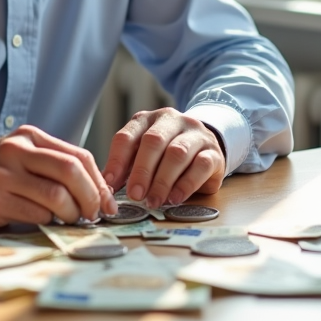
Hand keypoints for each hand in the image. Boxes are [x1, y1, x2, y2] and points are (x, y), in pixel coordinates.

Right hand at [0, 125, 118, 230]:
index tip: (107, 202)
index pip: (78, 156)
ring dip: (71, 214)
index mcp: (29, 137)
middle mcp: (15, 151)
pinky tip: (48, 222)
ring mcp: (2, 175)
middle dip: (90, 197)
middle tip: (94, 214)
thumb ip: (56, 165)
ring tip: (71, 219)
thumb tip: (99, 190)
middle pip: (70, 172)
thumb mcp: (24, 157)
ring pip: (55, 196)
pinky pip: (35, 215)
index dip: (99, 182)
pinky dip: (49, 222)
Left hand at [102, 108, 225, 208]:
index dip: (117, 160)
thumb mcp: (145, 153)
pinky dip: (185, 184)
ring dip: (163, 180)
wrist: (207, 145)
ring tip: (153, 201)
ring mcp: (195, 134)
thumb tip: (107, 187)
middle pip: (153, 142)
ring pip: (177, 153)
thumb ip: (129, 166)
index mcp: (148, 119)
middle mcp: (171, 120)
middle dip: (141, 170)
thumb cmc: (168, 153)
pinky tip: (175, 198)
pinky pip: (200, 165)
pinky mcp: (213, 152)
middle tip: (134, 195)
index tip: (110, 183)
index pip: (127, 136)